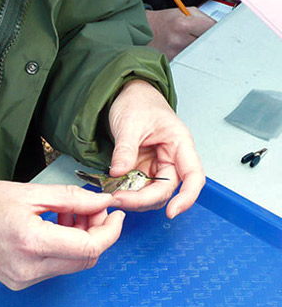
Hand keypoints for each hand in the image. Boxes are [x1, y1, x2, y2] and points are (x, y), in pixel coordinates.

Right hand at [0, 181, 124, 289]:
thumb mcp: (29, 192)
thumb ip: (70, 199)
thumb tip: (101, 202)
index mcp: (32, 242)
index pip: (90, 248)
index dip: (111, 231)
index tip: (116, 213)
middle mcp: (29, 269)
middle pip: (85, 259)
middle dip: (98, 233)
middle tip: (94, 208)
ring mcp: (24, 279)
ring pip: (72, 263)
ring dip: (82, 239)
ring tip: (70, 212)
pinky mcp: (19, 281)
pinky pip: (54, 266)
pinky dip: (64, 246)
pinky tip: (56, 225)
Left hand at [109, 80, 204, 217]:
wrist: (127, 95)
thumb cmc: (137, 102)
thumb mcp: (129, 123)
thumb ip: (125, 149)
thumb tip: (118, 173)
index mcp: (179, 143)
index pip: (193, 176)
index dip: (187, 197)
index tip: (172, 211)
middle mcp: (172, 157)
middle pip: (167, 190)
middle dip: (144, 199)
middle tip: (120, 199)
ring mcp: (157, 165)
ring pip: (152, 193)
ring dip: (134, 199)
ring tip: (113, 194)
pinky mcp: (144, 169)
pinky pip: (139, 188)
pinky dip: (127, 192)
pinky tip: (114, 189)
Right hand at [146, 7, 215, 60]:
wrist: (143, 31)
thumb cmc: (163, 21)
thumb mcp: (183, 11)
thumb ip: (202, 18)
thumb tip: (218, 27)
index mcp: (182, 24)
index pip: (211, 29)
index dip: (217, 30)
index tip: (220, 31)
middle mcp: (178, 40)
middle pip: (207, 44)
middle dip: (209, 41)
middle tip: (207, 38)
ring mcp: (174, 54)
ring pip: (199, 54)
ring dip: (200, 49)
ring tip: (191, 42)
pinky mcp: (172, 62)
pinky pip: (189, 60)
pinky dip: (190, 56)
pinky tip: (184, 50)